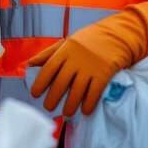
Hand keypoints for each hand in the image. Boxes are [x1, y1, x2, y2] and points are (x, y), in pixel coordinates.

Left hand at [28, 10, 144, 117]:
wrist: (117, 34)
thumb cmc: (89, 39)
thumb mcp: (68, 41)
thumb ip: (49, 53)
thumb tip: (29, 64)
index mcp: (66, 50)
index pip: (48, 68)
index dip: (40, 83)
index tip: (34, 94)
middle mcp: (77, 59)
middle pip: (61, 82)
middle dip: (53, 98)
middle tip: (49, 107)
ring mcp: (91, 66)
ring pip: (77, 90)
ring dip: (70, 105)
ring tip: (66, 113)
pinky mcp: (105, 73)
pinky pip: (94, 92)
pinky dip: (89, 104)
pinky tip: (85, 110)